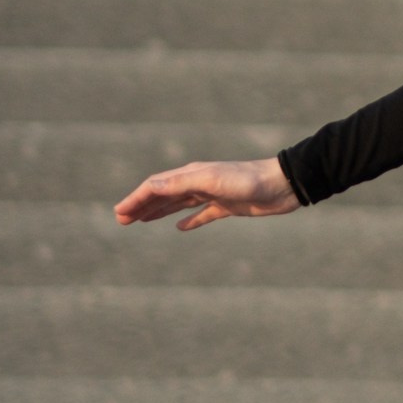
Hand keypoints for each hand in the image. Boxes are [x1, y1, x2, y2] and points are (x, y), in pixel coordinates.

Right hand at [114, 157, 300, 230]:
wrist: (283, 185)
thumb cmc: (248, 180)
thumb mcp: (211, 180)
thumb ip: (181, 182)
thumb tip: (151, 186)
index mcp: (191, 174)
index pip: (156, 186)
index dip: (136, 199)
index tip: (119, 213)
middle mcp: (199, 182)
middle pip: (163, 194)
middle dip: (141, 206)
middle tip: (122, 220)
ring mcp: (213, 194)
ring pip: (179, 204)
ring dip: (159, 212)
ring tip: (141, 221)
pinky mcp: (228, 206)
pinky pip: (203, 214)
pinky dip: (190, 220)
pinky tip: (181, 228)